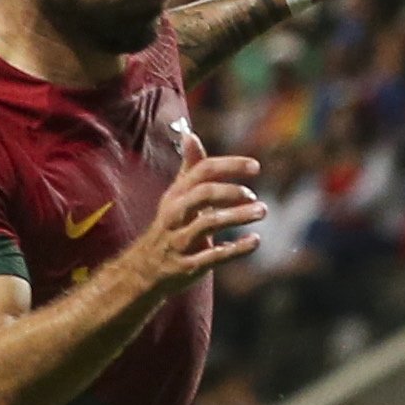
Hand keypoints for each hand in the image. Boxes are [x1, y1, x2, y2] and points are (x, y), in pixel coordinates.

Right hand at [131, 123, 265, 292]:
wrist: (143, 269)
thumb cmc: (169, 227)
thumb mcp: (176, 197)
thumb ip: (190, 169)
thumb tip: (190, 135)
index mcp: (176, 194)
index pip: (203, 171)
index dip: (230, 166)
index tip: (255, 167)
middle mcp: (176, 214)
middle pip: (203, 194)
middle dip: (231, 191)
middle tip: (253, 196)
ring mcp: (181, 240)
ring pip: (209, 223)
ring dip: (238, 216)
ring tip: (261, 211)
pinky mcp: (188, 265)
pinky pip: (214, 256)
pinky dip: (237, 248)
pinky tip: (255, 241)